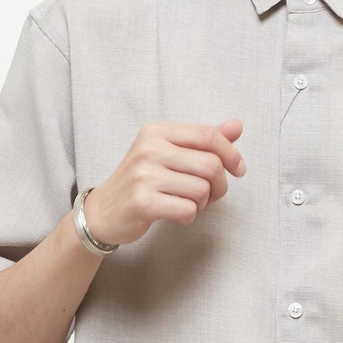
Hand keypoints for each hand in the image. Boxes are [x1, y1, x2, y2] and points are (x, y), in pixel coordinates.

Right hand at [83, 118, 247, 246]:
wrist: (103, 211)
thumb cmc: (142, 181)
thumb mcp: (169, 153)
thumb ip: (203, 141)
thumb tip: (237, 126)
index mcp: (157, 131)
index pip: (207, 135)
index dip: (231, 153)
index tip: (239, 170)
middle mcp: (149, 149)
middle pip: (210, 165)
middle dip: (219, 185)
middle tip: (210, 195)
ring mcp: (144, 175)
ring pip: (202, 190)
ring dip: (202, 204)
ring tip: (185, 203)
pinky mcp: (143, 202)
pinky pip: (188, 210)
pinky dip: (188, 216)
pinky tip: (175, 213)